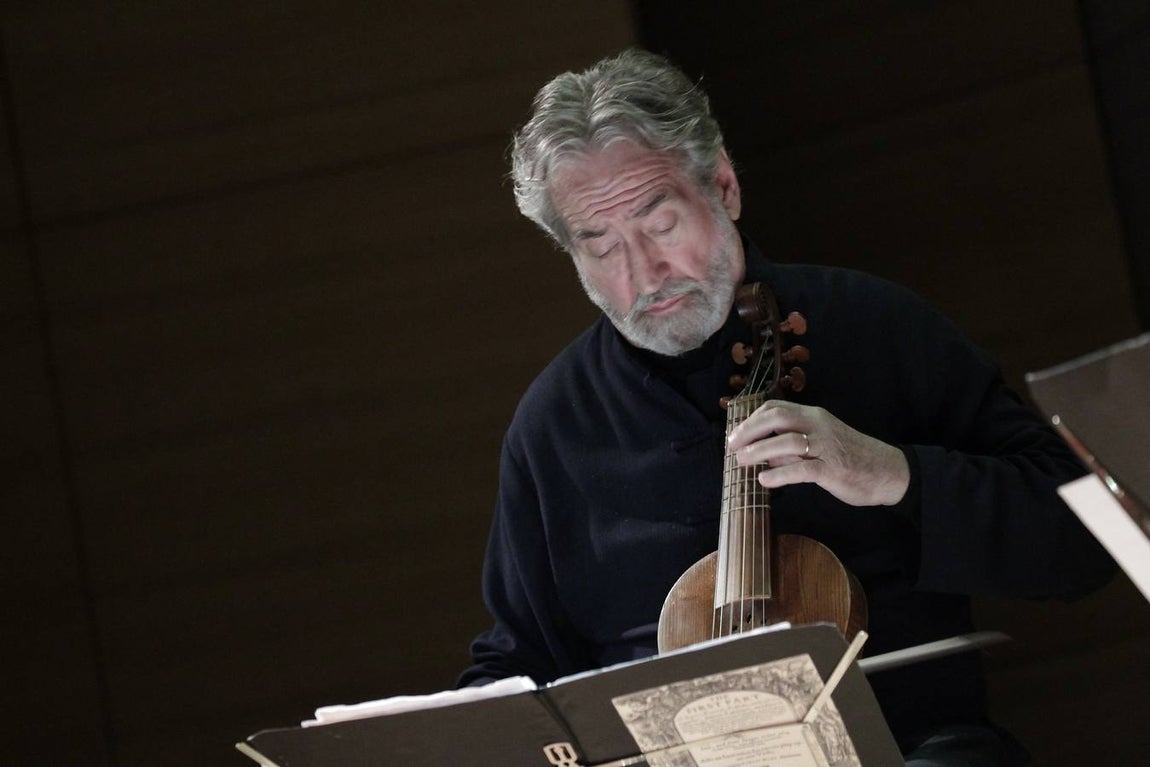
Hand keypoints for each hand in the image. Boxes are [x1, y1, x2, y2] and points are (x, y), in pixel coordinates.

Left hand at [726, 400, 909, 506]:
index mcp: (814, 416)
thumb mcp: (821, 443)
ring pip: (786, 442)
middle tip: (732, 445)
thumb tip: (764, 455)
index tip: (736, 433)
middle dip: (750, 430)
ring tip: (742, 462)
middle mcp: (818, 426)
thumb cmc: (851, 457)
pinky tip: (764, 481)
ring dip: (759, 451)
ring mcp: (826, 447)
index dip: (752, 419)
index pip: (776, 408)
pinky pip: (801, 470)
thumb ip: (794, 447)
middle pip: (777, 418)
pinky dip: (779, 474)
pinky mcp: (832, 469)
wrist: (888, 471)